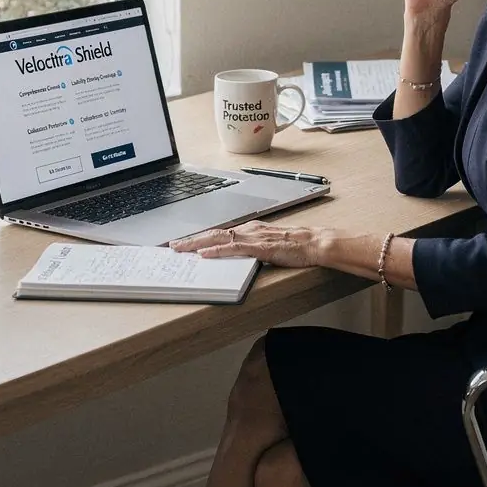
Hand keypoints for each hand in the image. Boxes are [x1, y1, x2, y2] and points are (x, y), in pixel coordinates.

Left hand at [171, 220, 327, 268]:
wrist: (314, 243)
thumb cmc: (295, 246)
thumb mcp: (268, 247)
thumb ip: (252, 250)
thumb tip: (235, 257)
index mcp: (250, 229)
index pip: (219, 233)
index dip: (200, 237)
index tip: (184, 243)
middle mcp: (249, 229)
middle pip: (214, 234)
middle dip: (192, 240)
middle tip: (173, 245)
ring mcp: (253, 237)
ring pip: (219, 239)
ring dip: (197, 244)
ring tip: (181, 249)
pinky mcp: (260, 246)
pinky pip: (234, 248)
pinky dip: (217, 251)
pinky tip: (204, 255)